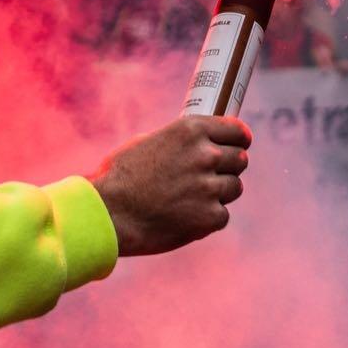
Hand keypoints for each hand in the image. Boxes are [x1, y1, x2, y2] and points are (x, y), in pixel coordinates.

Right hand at [88, 116, 251, 256]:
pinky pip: (221, 214)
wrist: (108, 213)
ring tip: (190, 198)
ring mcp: (210, 187)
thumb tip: (198, 143)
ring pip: (234, 187)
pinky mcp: (211, 217)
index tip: (237, 145)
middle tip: (207, 176)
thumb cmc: (119, 177)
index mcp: (190, 130)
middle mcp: (205, 155)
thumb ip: (179, 142)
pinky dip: (207, 218)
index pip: (238, 130)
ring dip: (218, 193)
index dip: (238, 139)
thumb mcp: (147, 142)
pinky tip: (183, 216)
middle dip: (227, 167)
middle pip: (240, 159)